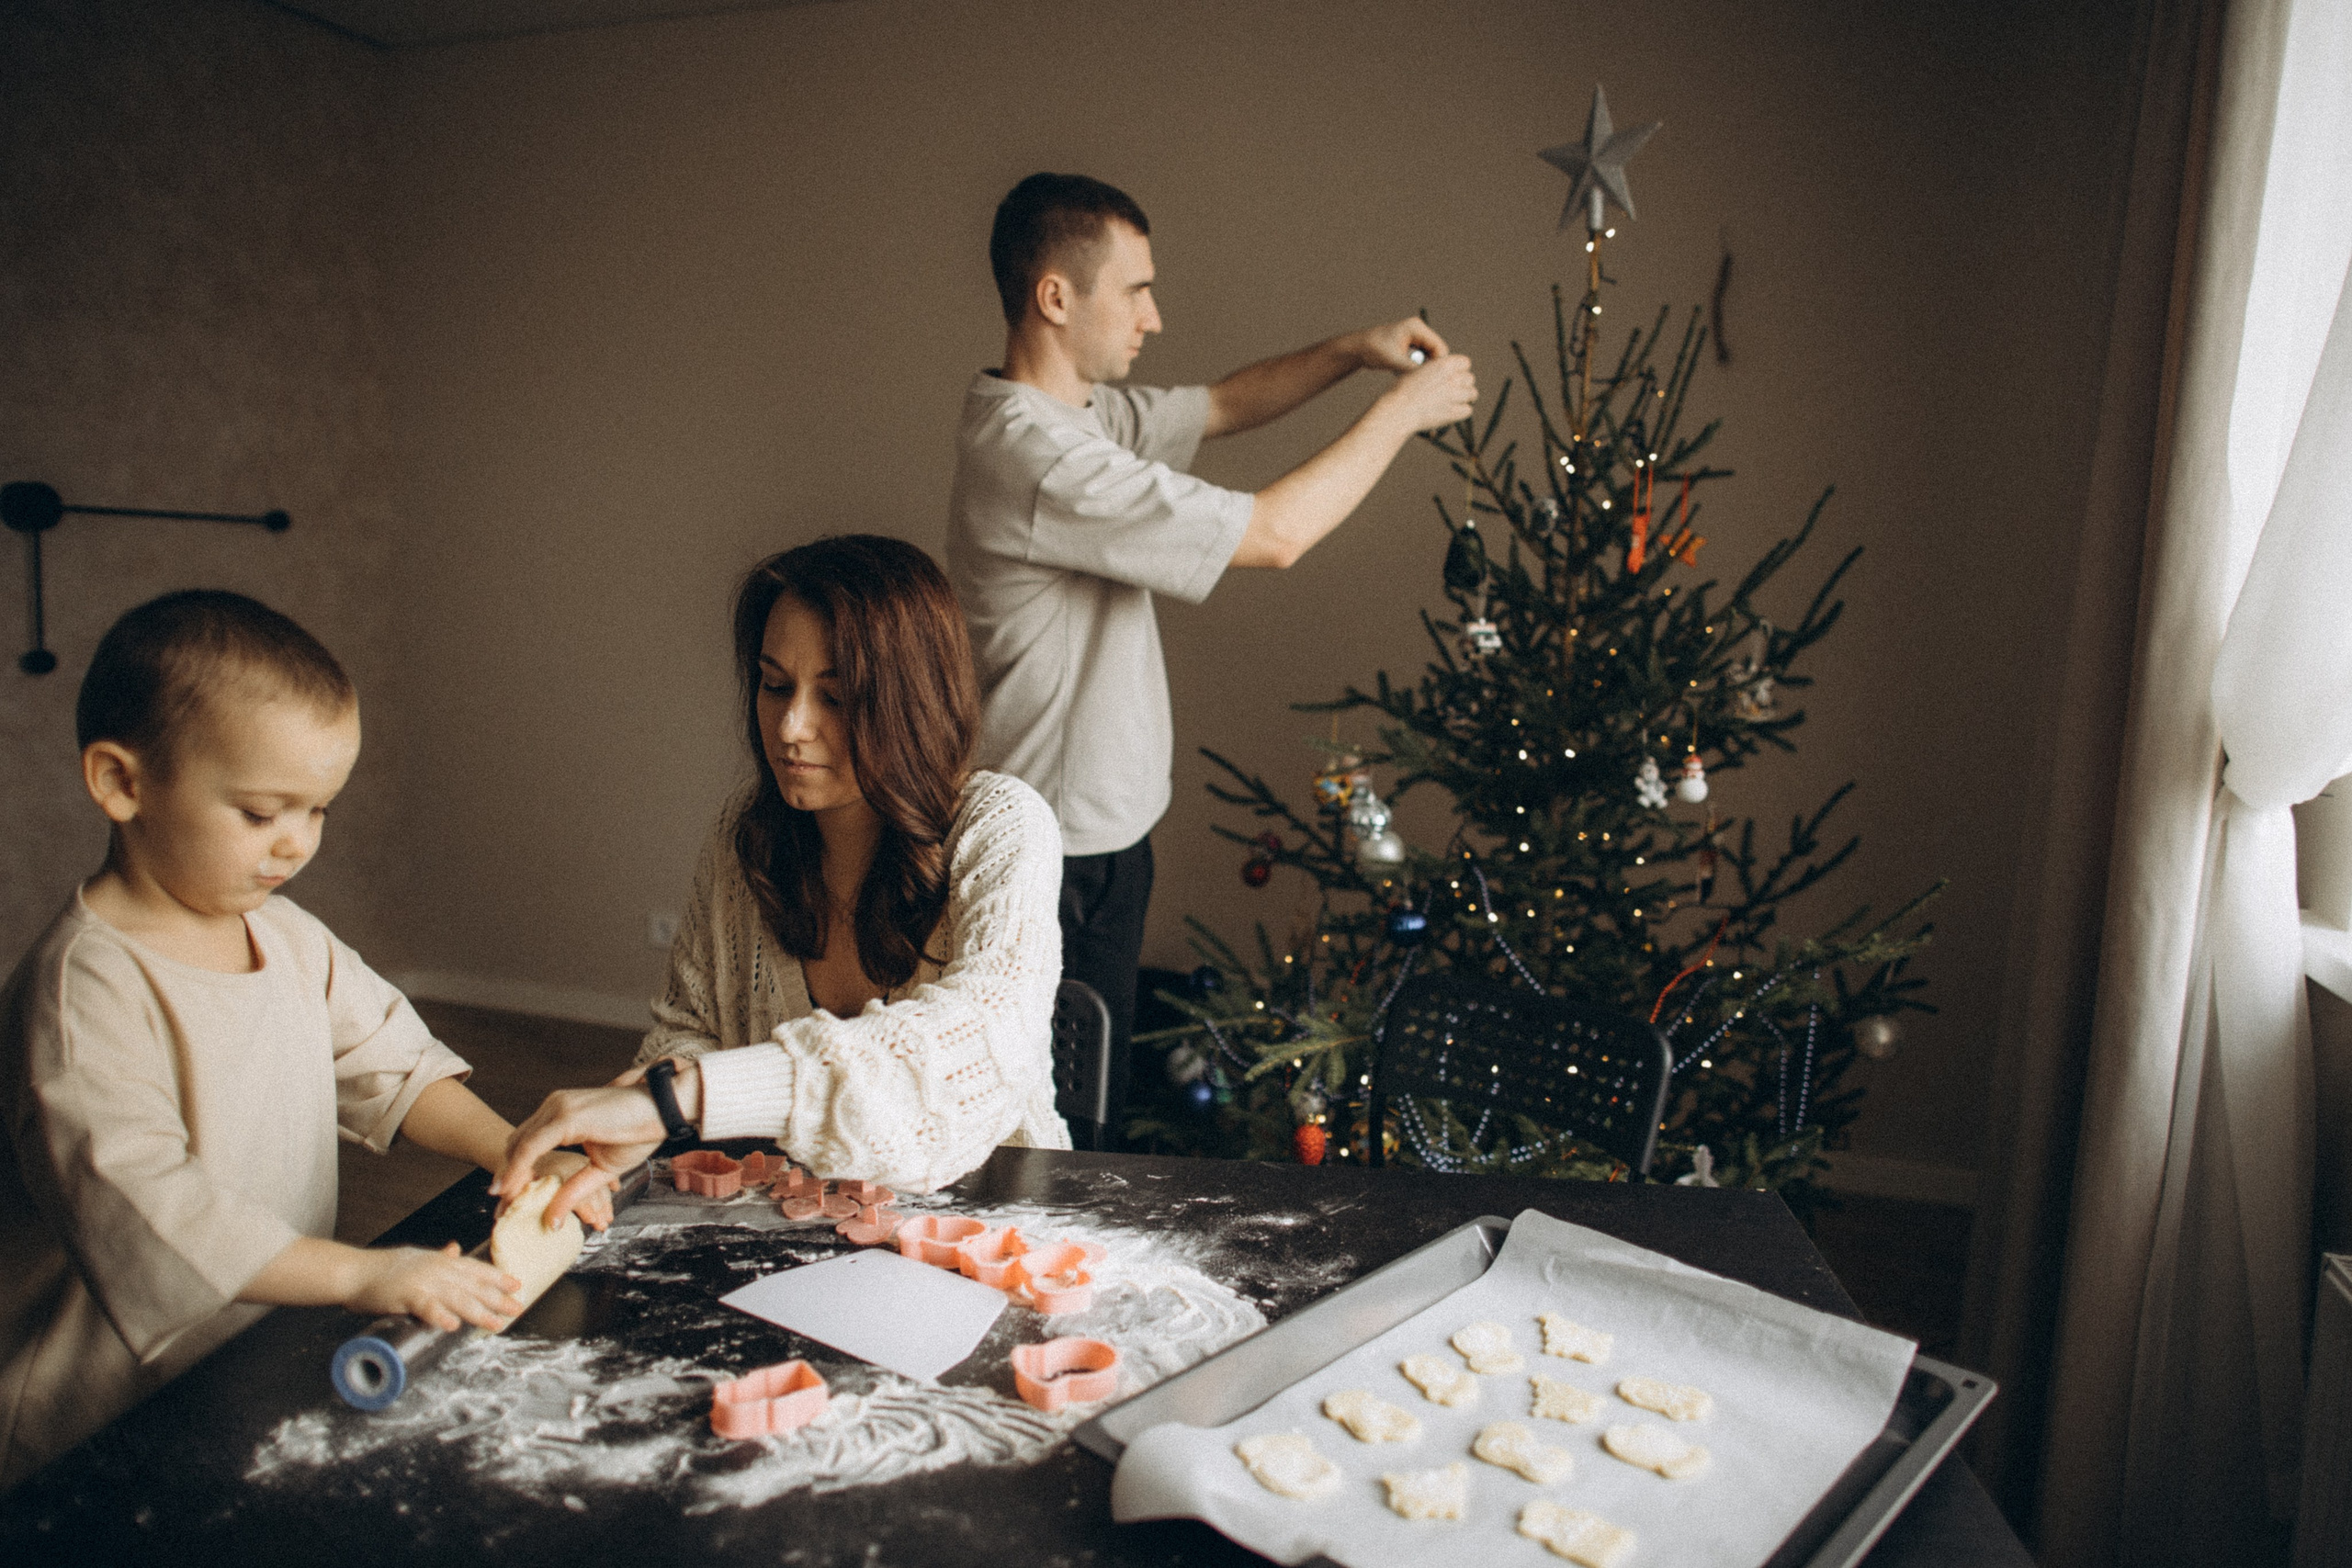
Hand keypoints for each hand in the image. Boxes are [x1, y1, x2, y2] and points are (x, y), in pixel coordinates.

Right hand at [348, 1241, 523, 1333]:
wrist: (353, 1272)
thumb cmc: (383, 1268)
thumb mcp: (416, 1258)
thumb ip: (438, 1257)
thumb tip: (455, 1248)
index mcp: (440, 1262)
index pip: (475, 1269)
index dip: (497, 1277)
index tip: (517, 1285)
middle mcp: (436, 1269)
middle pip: (473, 1285)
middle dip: (497, 1298)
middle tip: (517, 1308)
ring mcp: (422, 1282)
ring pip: (457, 1297)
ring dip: (478, 1311)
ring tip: (495, 1323)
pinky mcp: (404, 1295)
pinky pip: (425, 1307)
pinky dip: (439, 1316)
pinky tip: (452, 1326)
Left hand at [492, 1059, 697, 1229]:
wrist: (665, 1108)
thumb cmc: (640, 1131)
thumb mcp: (600, 1169)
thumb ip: (573, 1190)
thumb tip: (552, 1221)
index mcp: (562, 1113)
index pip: (527, 1143)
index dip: (515, 1171)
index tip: (507, 1200)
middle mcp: (555, 1105)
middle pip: (516, 1143)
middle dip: (506, 1176)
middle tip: (500, 1208)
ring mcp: (558, 1108)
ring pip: (519, 1145)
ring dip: (508, 1176)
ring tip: (504, 1203)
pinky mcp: (565, 1116)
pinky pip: (532, 1146)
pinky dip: (518, 1169)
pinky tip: (513, 1189)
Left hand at [1354, 317, 1449, 372]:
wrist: (1357, 348)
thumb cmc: (1373, 350)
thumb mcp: (1395, 361)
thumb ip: (1413, 370)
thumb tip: (1428, 379)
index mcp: (1416, 327)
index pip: (1439, 346)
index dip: (1438, 363)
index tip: (1431, 379)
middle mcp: (1418, 330)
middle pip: (1435, 351)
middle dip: (1429, 366)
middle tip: (1419, 379)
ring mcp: (1414, 338)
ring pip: (1428, 357)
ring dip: (1421, 367)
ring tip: (1407, 373)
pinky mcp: (1410, 346)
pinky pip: (1420, 359)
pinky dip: (1415, 367)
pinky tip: (1404, 371)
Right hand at [1378, 353, 1477, 432]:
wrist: (1399, 410)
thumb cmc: (1402, 391)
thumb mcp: (1417, 370)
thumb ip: (1434, 370)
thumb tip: (1444, 374)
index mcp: (1444, 365)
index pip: (1465, 363)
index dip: (1460, 369)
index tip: (1453, 375)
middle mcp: (1452, 379)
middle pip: (1470, 378)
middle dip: (1463, 384)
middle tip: (1454, 390)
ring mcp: (1454, 396)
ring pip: (1472, 394)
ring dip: (1465, 397)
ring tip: (1455, 401)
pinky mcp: (1454, 413)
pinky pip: (1468, 410)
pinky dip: (1462, 411)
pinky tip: (1453, 411)